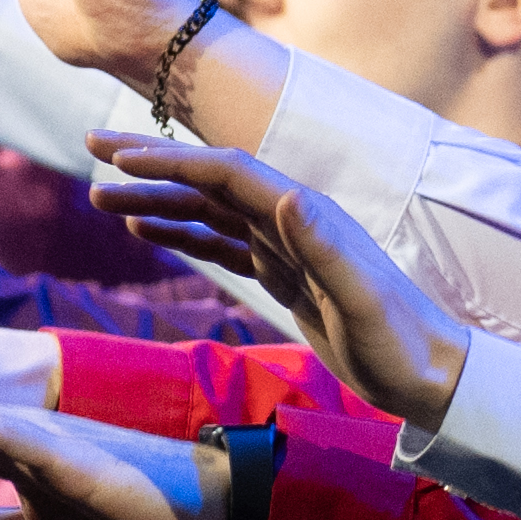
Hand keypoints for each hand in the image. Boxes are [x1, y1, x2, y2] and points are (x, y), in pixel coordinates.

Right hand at [86, 134, 479, 430]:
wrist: (428, 373)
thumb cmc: (400, 342)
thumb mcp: (363, 300)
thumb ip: (326, 248)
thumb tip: (286, 196)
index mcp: (307, 216)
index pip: (227, 173)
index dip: (172, 162)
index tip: (118, 158)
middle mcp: (293, 220)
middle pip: (209, 180)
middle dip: (151, 164)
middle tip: (92, 146)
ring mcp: (286, 246)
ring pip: (208, 211)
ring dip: (156, 200)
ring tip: (100, 198)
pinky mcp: (285, 274)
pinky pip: (222, 244)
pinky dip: (181, 233)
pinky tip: (145, 231)